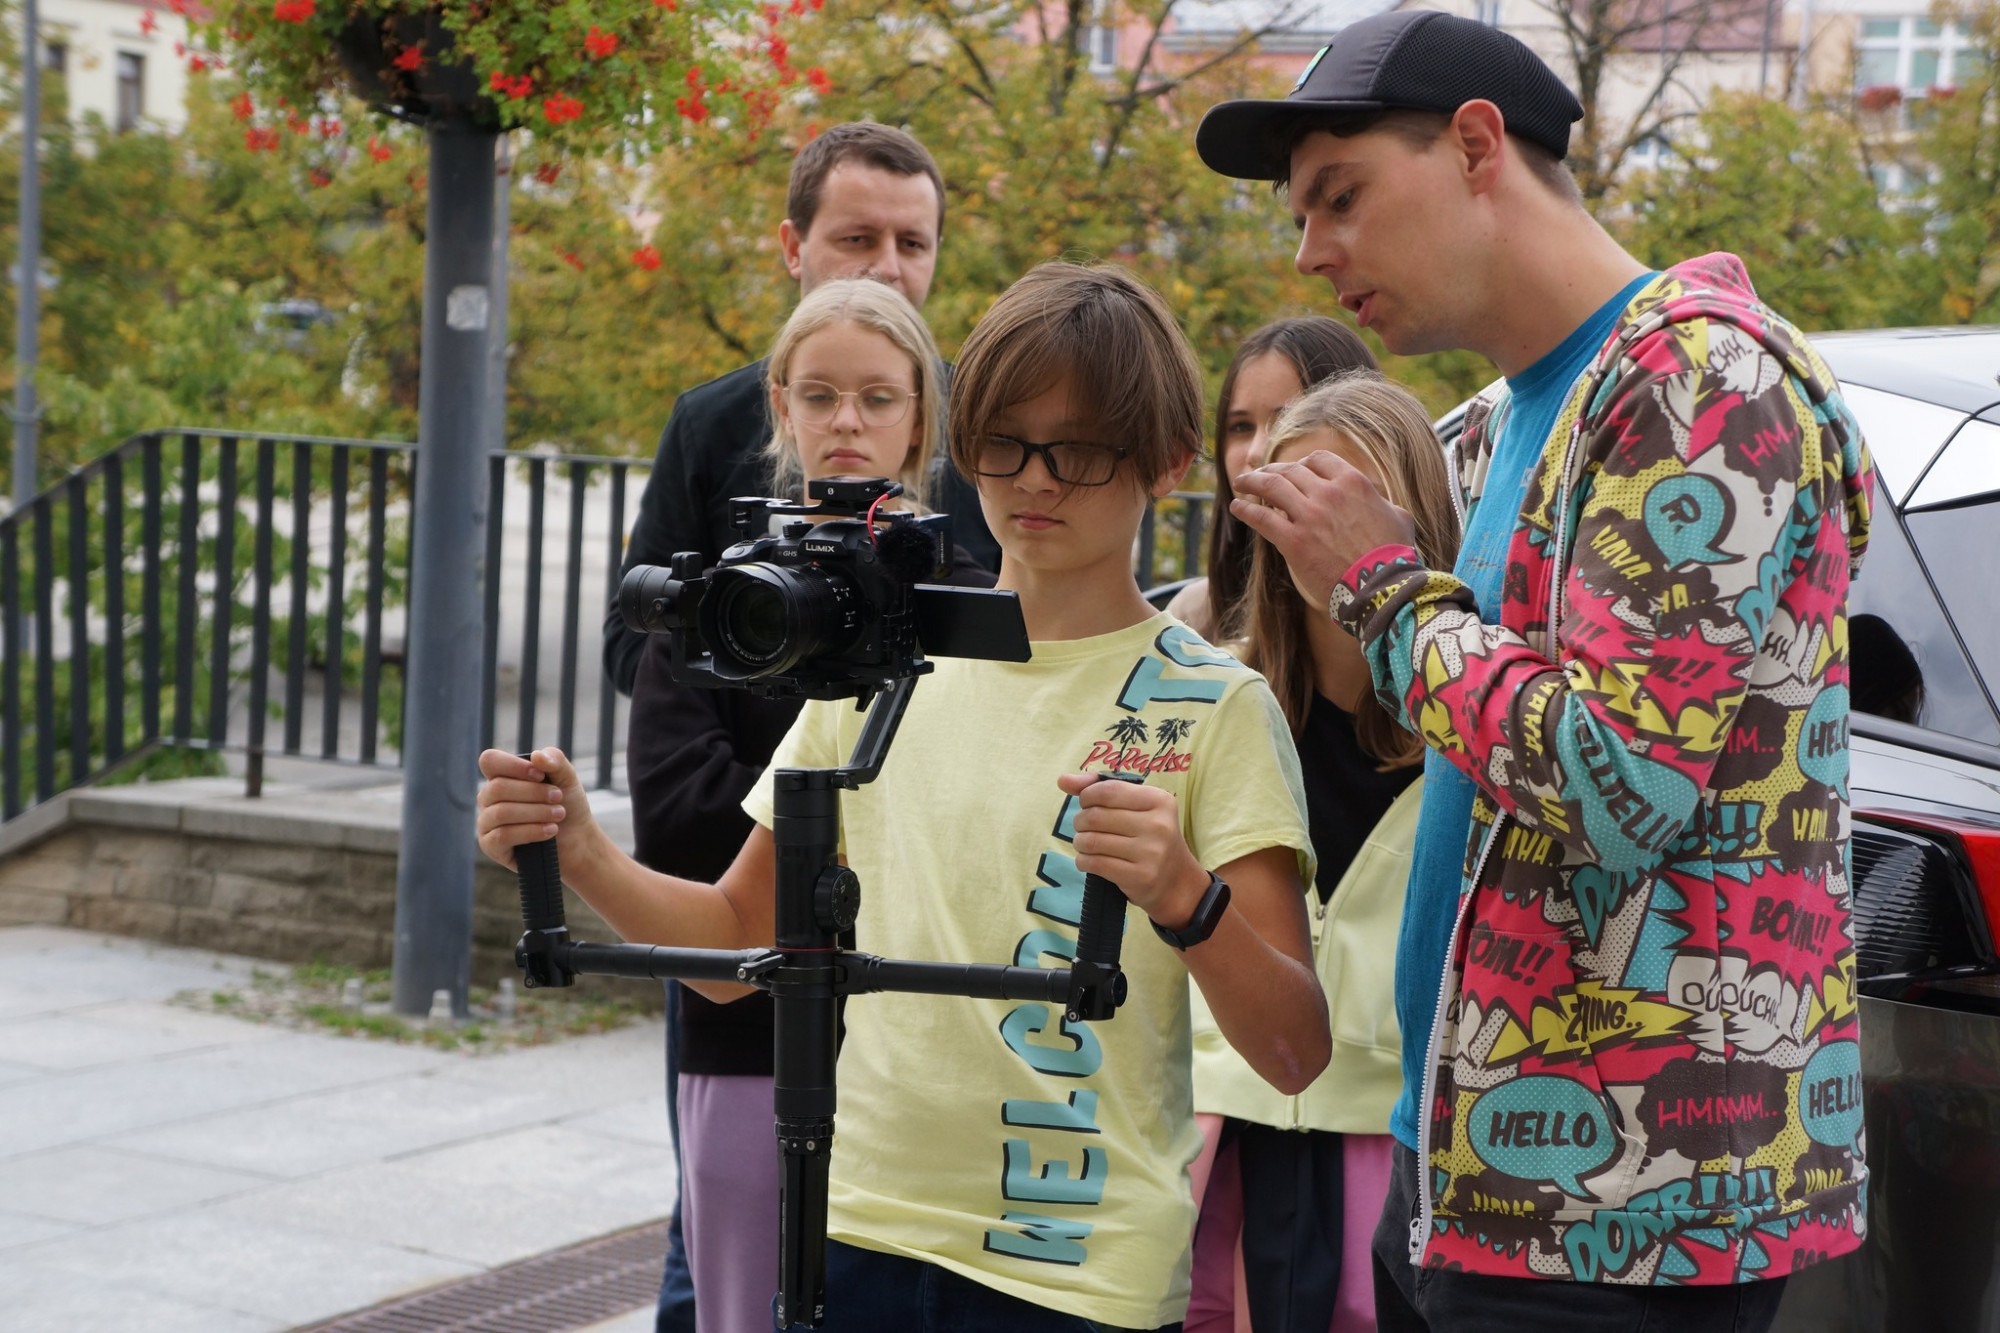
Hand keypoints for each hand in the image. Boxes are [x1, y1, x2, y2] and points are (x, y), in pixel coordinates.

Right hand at [476, 747, 598, 871]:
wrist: (578, 839)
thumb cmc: (568, 805)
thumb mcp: (567, 778)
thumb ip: (555, 761)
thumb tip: (536, 756)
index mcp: (500, 776)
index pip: (490, 761)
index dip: (514, 766)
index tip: (541, 776)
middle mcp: (488, 798)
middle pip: (498, 787)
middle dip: (534, 792)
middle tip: (559, 797)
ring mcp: (486, 822)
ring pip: (501, 812)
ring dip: (536, 812)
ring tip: (559, 814)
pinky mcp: (491, 846)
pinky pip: (502, 835)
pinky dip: (531, 831)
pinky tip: (550, 831)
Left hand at [1056, 773, 1209, 928]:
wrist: (1176, 881)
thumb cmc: (1149, 837)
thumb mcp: (1137, 807)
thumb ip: (1101, 789)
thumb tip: (1063, 780)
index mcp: (1159, 800)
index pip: (1108, 790)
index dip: (1087, 796)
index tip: (1086, 804)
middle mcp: (1159, 825)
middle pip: (1097, 816)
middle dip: (1080, 821)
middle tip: (1083, 827)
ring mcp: (1151, 853)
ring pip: (1092, 841)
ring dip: (1080, 842)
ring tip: (1085, 844)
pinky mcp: (1140, 877)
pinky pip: (1095, 864)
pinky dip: (1083, 861)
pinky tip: (1087, 860)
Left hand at [1230, 451, 1416, 609]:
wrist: (1382, 587)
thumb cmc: (1394, 556)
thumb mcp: (1398, 517)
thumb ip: (1381, 502)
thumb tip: (1378, 501)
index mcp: (1354, 482)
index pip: (1319, 461)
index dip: (1302, 464)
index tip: (1293, 470)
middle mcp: (1328, 493)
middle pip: (1291, 471)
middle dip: (1272, 470)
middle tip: (1259, 475)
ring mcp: (1309, 515)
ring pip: (1272, 487)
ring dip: (1252, 482)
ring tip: (1241, 482)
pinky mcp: (1293, 540)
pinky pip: (1261, 517)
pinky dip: (1246, 510)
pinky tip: (1236, 507)